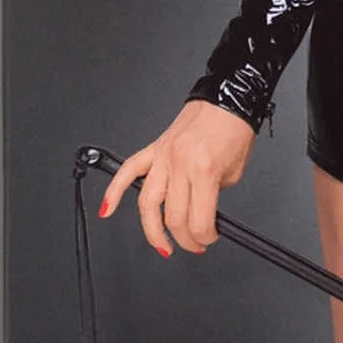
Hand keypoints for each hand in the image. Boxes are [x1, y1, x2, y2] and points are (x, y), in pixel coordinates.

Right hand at [98, 98, 255, 256]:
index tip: (210, 238)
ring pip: (148, 203)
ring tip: (162, 244)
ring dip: (153, 231)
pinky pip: (128, 171)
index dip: (205, 237)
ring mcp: (164, 156)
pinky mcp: (154, 148)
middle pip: (173, 217)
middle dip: (186, 240)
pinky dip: (114, 192)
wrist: (228, 98)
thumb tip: (204, 215)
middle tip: (195, 244)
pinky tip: (107, 209)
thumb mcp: (234, 170)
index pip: (198, 220)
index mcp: (204, 170)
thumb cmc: (235, 128)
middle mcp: (180, 163)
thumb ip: (215, 195)